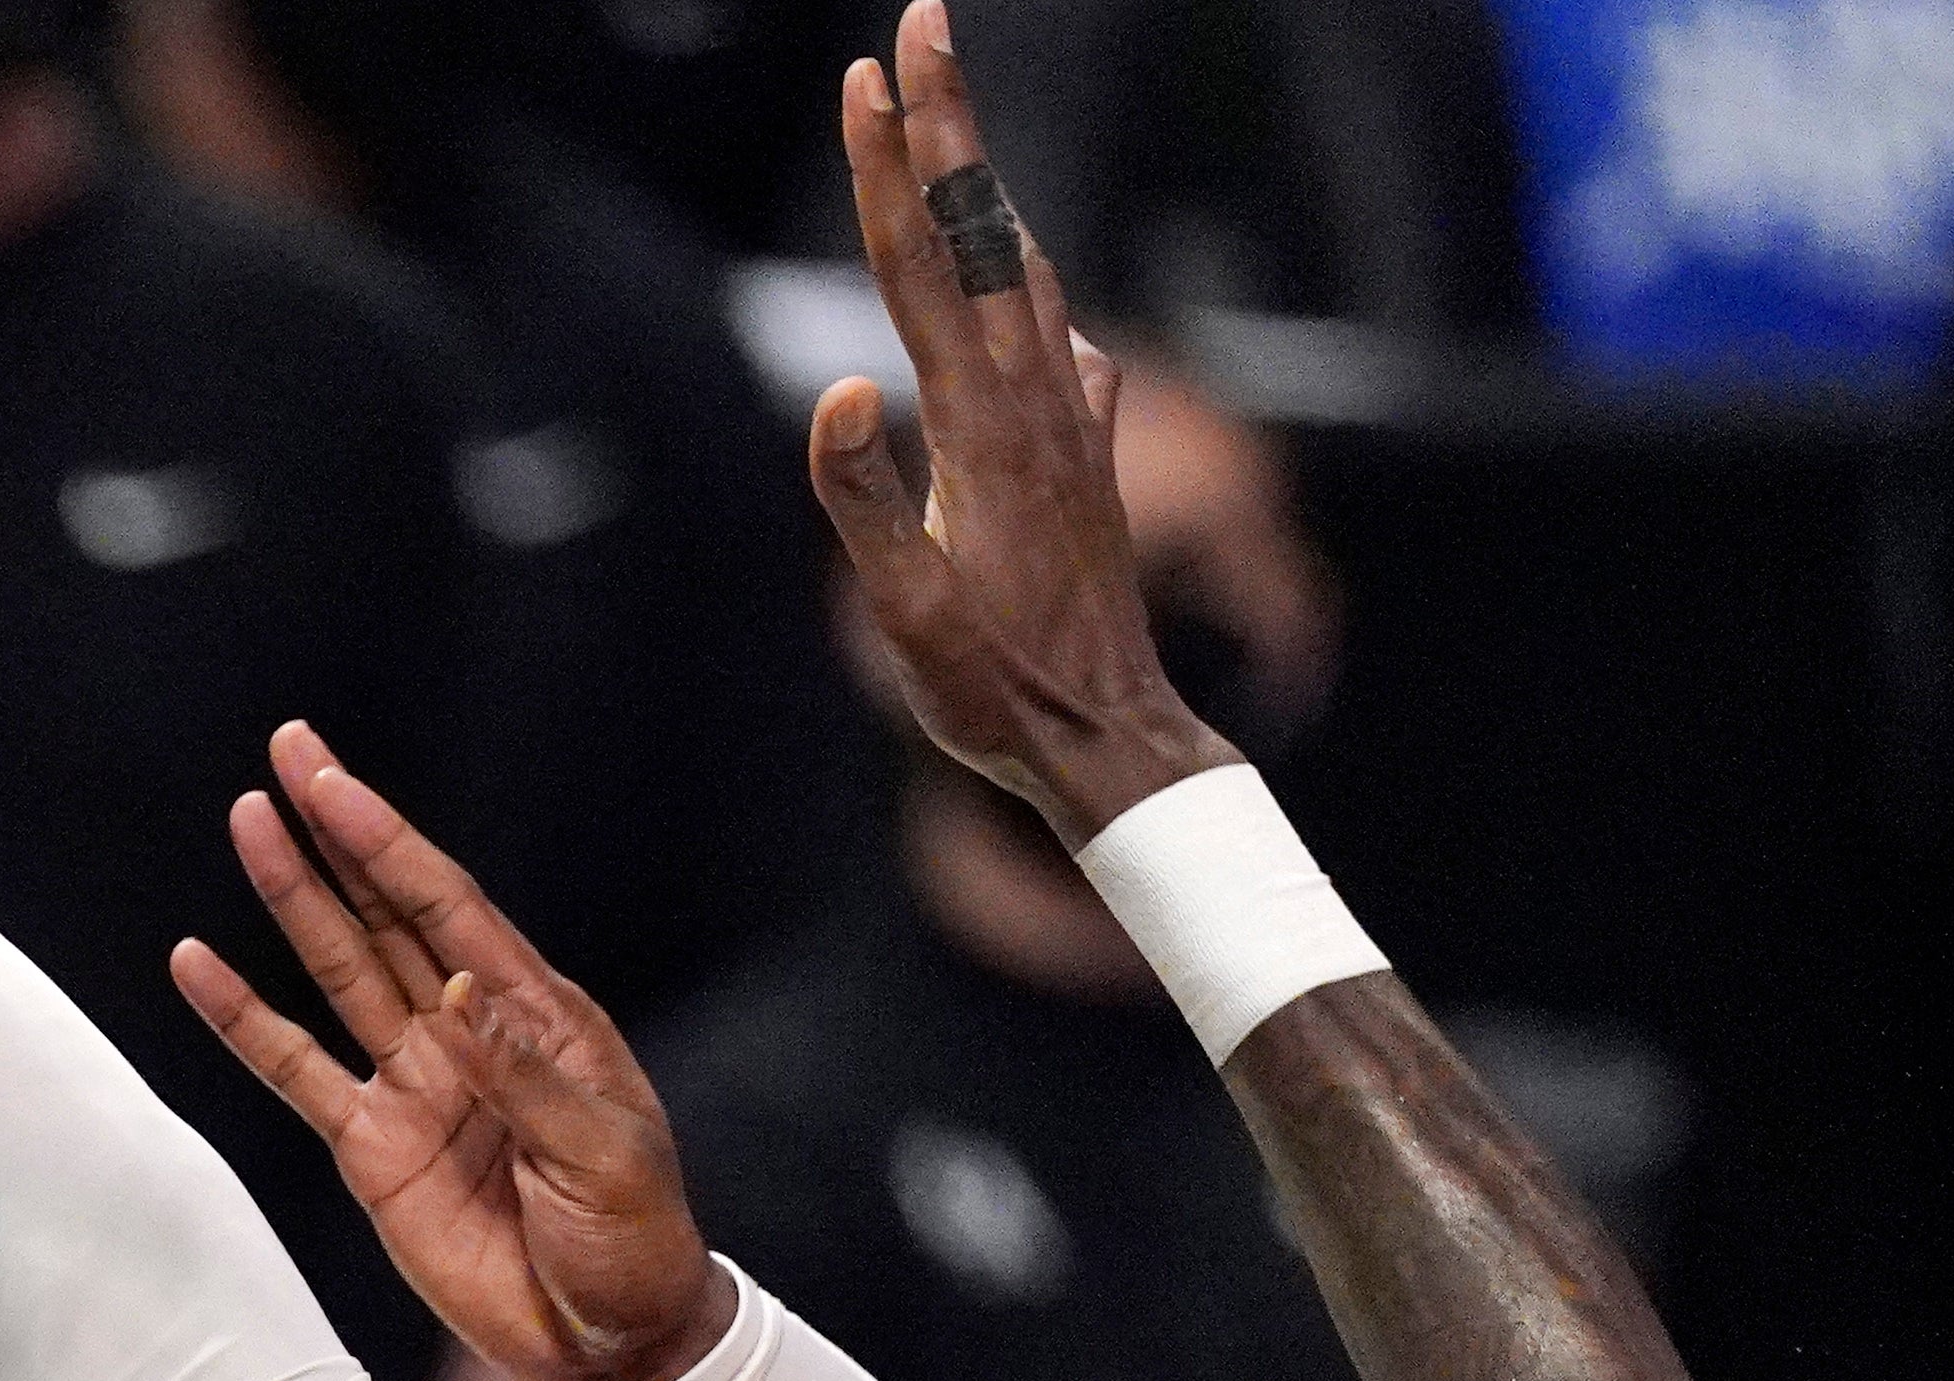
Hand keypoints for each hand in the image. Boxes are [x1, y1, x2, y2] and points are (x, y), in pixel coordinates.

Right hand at [169, 723, 731, 1380]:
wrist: (609, 1343)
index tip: (330, 781)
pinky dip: (246, 1022)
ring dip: (293, 898)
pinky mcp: (372, 1148)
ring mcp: (414, 1086)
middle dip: (336, 834)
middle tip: (284, 753)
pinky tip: (200, 966)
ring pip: (338, 970)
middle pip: (386, 912)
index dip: (386, 841)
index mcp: (535, 1016)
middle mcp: (465, 1032)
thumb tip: (451, 999)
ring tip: (247, 822)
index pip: (447, 907)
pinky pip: (297, 1073)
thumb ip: (522, 1076)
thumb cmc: (633, 1240)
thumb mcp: (602, 1154)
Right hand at [807, 1, 1239, 847]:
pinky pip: (1058, 339)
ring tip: (955, 120)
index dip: (888, 174)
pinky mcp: (1084, 456)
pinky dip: (1032, 284)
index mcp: (978, 430)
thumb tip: (843, 388)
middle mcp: (1031, 403)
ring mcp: (1066, 423)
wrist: (1110, 737)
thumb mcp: (909, 618)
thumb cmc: (995, 693)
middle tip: (923, 25)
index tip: (867, 82)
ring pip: (1020, 271)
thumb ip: (871, 503)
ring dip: (980, 188)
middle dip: (945, 127)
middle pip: (976, 237)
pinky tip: (1034, 281)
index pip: (919, 271)